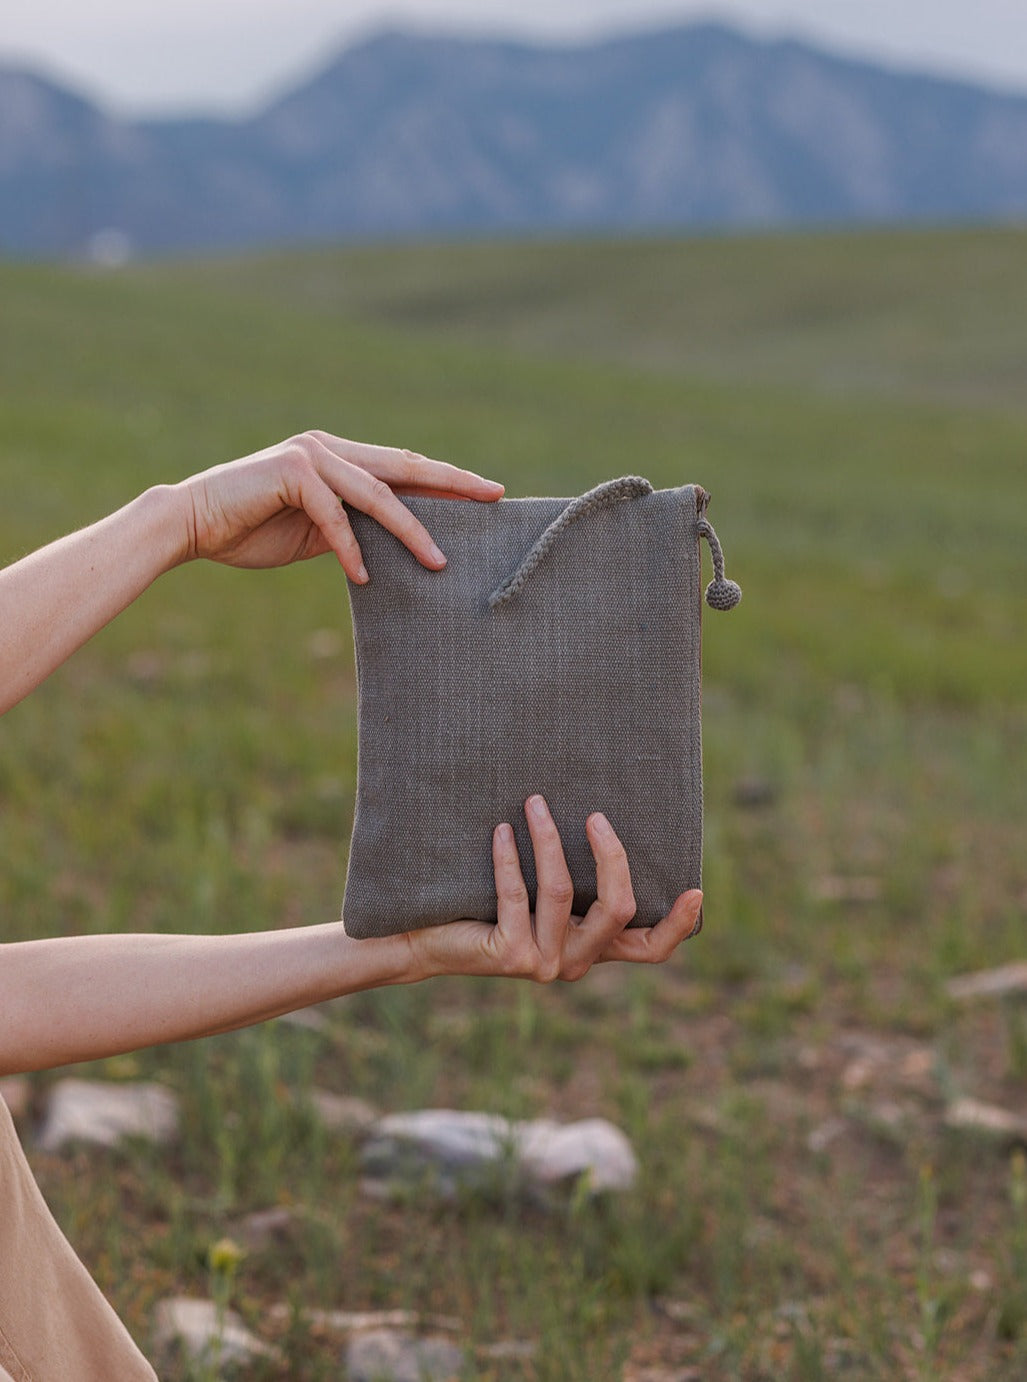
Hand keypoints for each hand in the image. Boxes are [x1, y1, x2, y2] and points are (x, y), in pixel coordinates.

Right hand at [175, 430, 503, 579]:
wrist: (190, 524)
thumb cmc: (251, 529)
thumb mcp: (316, 532)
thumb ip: (353, 529)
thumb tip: (395, 547)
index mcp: (338, 458)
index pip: (403, 468)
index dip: (445, 482)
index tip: (487, 494)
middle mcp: (329, 448)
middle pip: (405, 466)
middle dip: (452, 484)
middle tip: (494, 496)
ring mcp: (311, 456)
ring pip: (377, 494)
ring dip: (409, 531)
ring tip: (438, 563)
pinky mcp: (291, 474)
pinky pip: (334, 516)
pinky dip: (350, 549)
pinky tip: (363, 578)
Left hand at [410, 795, 702, 982]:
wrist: (427, 941)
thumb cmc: (486, 906)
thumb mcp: (541, 896)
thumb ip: (578, 881)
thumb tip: (604, 818)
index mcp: (592, 950)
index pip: (650, 949)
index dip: (677, 924)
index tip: (695, 889)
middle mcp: (575, 963)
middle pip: (618, 910)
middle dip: (612, 857)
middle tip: (595, 815)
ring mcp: (544, 964)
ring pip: (563, 892)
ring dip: (549, 840)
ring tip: (533, 802)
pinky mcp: (510, 956)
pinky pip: (517, 894)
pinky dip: (509, 857)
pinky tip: (501, 830)